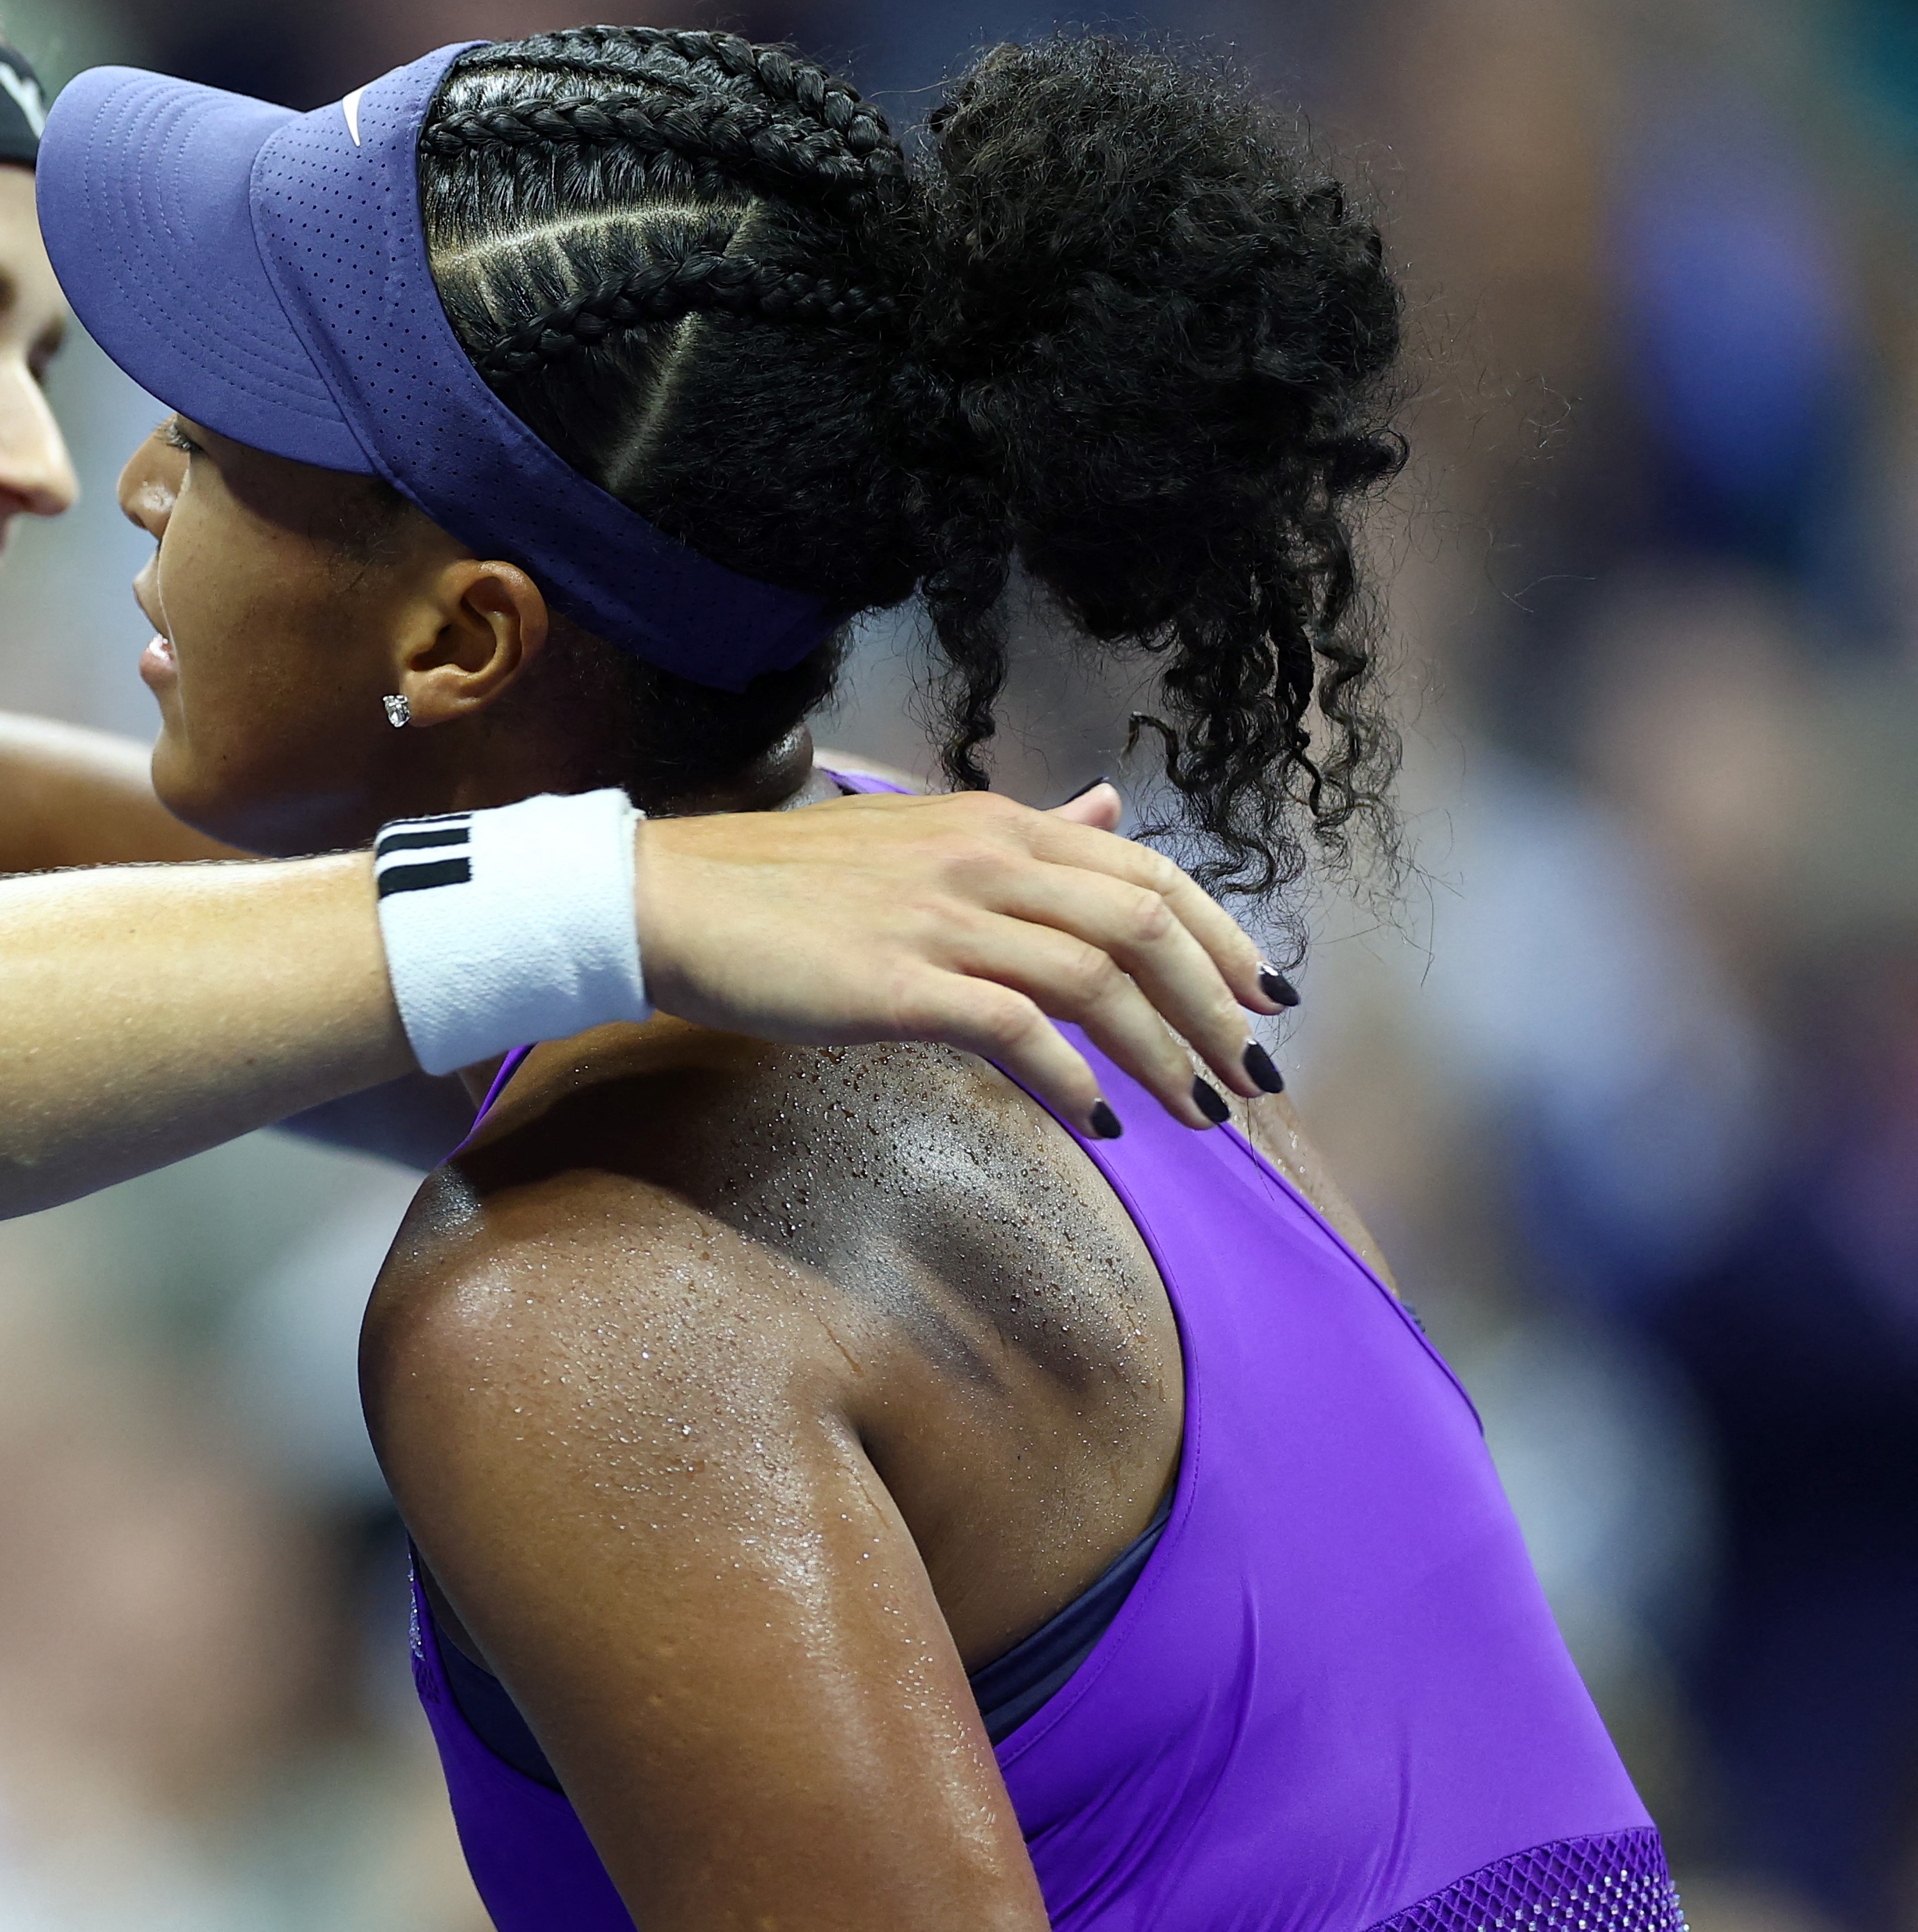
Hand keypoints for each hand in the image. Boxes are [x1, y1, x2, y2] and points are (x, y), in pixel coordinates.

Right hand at [635, 783, 1282, 1133]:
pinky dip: (1074, 1080)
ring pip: (1098, 981)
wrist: (665, 900)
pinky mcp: (899, 984)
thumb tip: (1107, 809)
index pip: (1147, 872)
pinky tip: (1101, 1122)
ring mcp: (943, 920)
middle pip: (1144, 927)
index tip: (1266, 997)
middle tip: (1253, 1075)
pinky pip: (1019, 1032)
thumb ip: (1022, 831)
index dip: (1223, 937)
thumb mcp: (918, 835)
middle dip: (1216, 1008)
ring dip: (1165, 1054)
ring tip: (1200, 1112)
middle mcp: (983, 859)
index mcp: (994, 823)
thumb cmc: (780, 884)